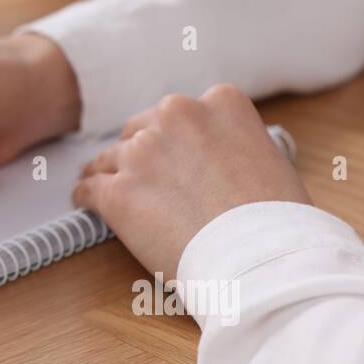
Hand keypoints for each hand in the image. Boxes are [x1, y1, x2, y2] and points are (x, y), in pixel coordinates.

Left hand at [72, 85, 308, 279]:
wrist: (263, 260)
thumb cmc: (278, 222)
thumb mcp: (270, 158)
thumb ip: (235, 145)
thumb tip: (217, 157)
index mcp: (220, 103)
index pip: (182, 113)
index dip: (174, 138)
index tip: (171, 154)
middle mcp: (177, 116)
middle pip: (141, 129)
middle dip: (142, 153)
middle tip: (146, 179)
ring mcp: (143, 152)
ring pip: (111, 158)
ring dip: (110, 173)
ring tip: (104, 188)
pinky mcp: (117, 191)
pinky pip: (89, 187)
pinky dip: (86, 196)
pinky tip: (86, 203)